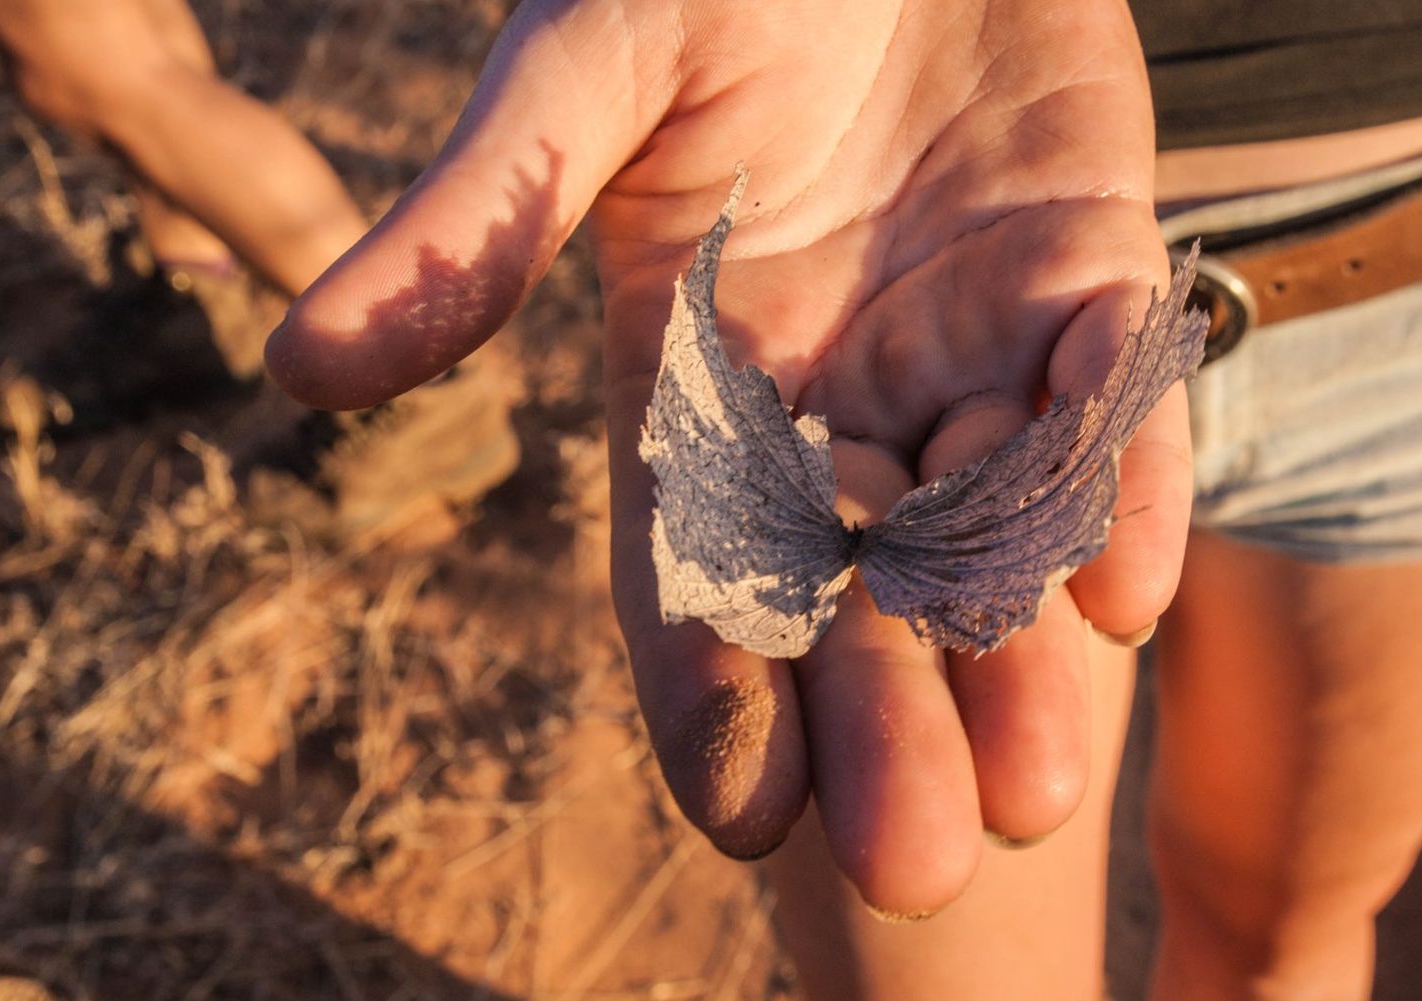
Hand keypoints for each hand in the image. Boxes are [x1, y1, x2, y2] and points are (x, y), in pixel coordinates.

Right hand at [267, 0, 1190, 915]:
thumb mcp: (582, 71)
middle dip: (885, 715)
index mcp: (696, 371)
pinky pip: (1109, 407)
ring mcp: (963, 342)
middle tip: (918, 861)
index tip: (746, 814)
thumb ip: (476, 219)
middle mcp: (832, 389)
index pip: (696, 563)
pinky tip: (1123, 593)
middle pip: (856, 583)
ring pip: (992, 527)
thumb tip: (298, 369)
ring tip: (1041, 786)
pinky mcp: (1082, 271)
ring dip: (1016, 650)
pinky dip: (1121, 492)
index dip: (717, 686)